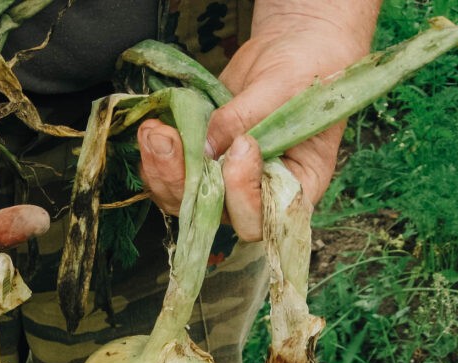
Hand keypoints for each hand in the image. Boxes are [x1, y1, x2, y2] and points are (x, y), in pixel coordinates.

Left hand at [138, 2, 379, 240]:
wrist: (287, 50)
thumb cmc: (305, 67)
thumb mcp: (282, 86)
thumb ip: (246, 117)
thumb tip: (206, 148)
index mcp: (298, 185)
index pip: (265, 217)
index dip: (243, 192)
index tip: (240, 144)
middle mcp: (260, 194)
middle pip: (216, 214)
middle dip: (185, 181)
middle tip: (167, 139)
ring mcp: (228, 183)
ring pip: (186, 201)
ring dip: (162, 170)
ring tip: (154, 131)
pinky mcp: (204, 165)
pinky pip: (172, 180)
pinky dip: (156, 161)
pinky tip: (152, 130)